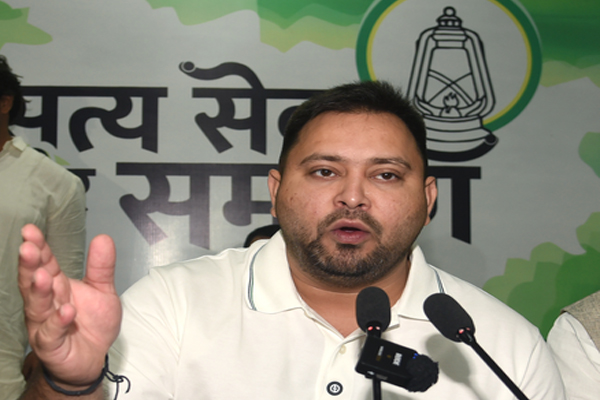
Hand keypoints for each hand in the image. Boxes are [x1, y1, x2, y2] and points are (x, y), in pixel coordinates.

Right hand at [18, 224, 121, 387]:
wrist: (93, 358)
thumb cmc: (92, 324)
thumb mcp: (103, 291)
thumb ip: (102, 267)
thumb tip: (103, 238)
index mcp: (58, 286)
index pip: (45, 263)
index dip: (38, 247)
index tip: (31, 230)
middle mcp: (46, 303)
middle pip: (34, 281)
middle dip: (30, 265)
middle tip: (29, 248)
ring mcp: (45, 324)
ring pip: (38, 307)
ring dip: (39, 291)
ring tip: (43, 276)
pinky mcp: (51, 346)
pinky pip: (51, 334)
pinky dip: (57, 322)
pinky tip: (66, 312)